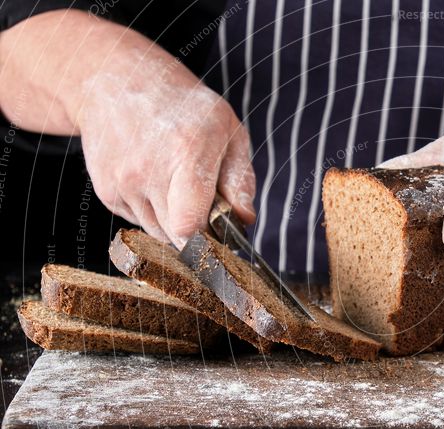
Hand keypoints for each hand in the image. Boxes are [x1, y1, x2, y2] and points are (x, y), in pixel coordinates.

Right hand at [76, 42, 254, 245]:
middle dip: (198, 229)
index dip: (208, 240)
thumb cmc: (183, 106)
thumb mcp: (227, 130)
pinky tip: (154, 181)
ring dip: (174, 222)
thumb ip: (241, 180)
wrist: (115, 81)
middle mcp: (148, 170)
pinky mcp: (106, 192)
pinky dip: (152, 212)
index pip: (189, 225)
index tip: (220, 235)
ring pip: (158, 233)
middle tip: (204, 202)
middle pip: (177, 235)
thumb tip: (245, 221)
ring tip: (177, 185)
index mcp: (186, 152)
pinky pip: (138, 222)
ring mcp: (122, 182)